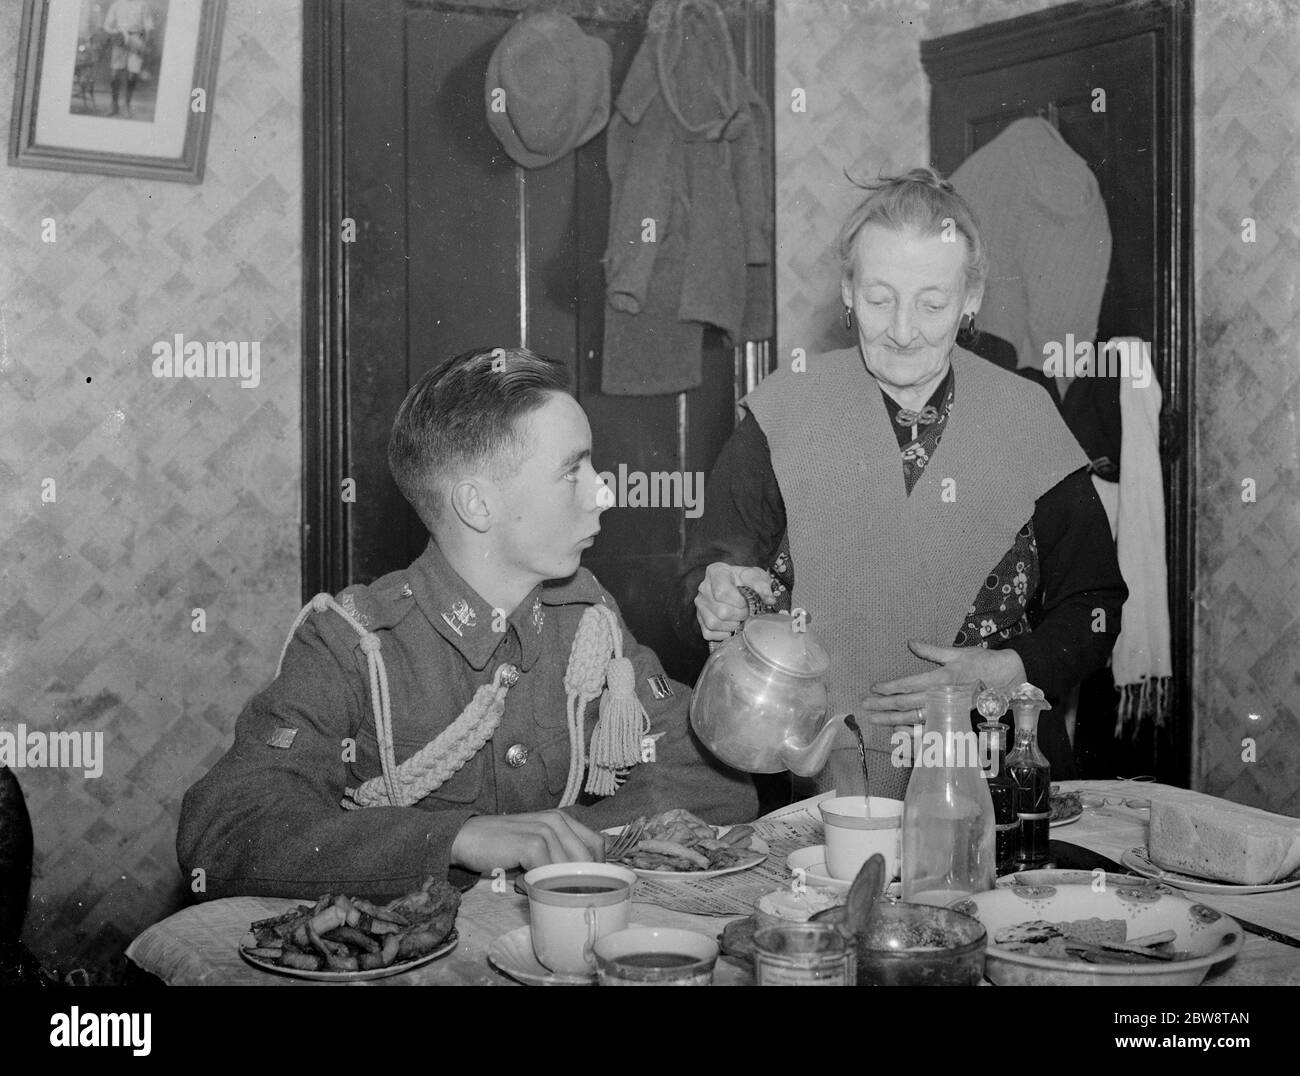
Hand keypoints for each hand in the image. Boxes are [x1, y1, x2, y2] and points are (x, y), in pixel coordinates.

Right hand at [449, 810, 604, 873]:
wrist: (466, 838)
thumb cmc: (502, 846)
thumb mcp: (536, 846)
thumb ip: (558, 857)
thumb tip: (581, 883)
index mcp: (562, 819)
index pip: (598, 845)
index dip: (596, 868)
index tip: (583, 886)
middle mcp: (557, 821)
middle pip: (588, 860)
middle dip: (577, 882)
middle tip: (555, 893)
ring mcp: (545, 831)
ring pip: (569, 870)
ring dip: (552, 886)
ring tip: (529, 884)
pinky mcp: (531, 845)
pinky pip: (548, 876)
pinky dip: (536, 887)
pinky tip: (519, 883)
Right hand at [694, 563, 774, 641]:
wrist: (736, 584)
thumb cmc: (745, 580)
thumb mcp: (756, 576)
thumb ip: (762, 586)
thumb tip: (769, 600)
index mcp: (716, 572)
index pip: (722, 592)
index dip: (739, 602)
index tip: (748, 602)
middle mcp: (703, 588)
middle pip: (721, 611)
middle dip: (740, 615)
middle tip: (748, 612)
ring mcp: (700, 605)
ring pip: (713, 623)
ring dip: (732, 625)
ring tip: (740, 619)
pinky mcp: (699, 619)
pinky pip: (708, 633)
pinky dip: (723, 634)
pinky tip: (731, 626)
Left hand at [860, 641, 1025, 725]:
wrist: (1009, 678)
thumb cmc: (982, 662)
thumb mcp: (956, 652)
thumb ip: (931, 650)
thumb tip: (910, 643)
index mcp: (942, 678)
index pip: (909, 685)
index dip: (890, 688)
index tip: (874, 688)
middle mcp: (943, 696)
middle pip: (908, 704)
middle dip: (885, 706)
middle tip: (866, 706)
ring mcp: (949, 710)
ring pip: (917, 719)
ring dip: (894, 720)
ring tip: (876, 719)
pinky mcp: (954, 719)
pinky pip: (931, 728)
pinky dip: (914, 731)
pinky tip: (899, 732)